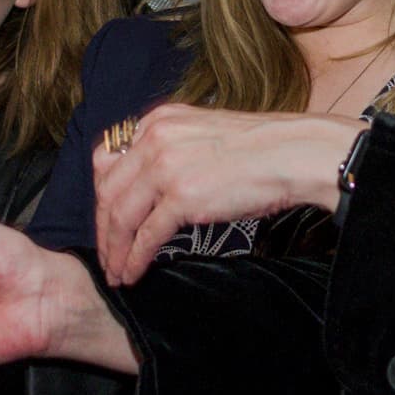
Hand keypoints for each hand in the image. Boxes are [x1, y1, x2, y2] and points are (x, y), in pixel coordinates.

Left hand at [92, 103, 356, 284]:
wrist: (291, 153)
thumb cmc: (259, 148)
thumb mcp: (202, 133)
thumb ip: (171, 148)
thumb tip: (152, 182)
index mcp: (157, 121)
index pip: (108, 160)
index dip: (102, 196)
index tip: (106, 221)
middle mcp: (154, 139)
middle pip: (108, 191)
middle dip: (102, 229)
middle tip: (106, 255)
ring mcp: (166, 167)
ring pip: (121, 216)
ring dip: (114, 250)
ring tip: (116, 272)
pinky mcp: (182, 197)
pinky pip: (146, 235)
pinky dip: (134, 258)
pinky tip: (133, 273)